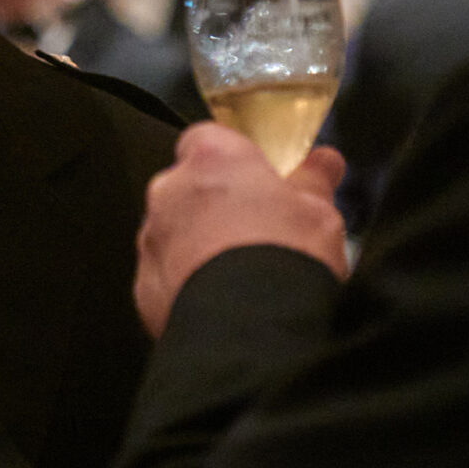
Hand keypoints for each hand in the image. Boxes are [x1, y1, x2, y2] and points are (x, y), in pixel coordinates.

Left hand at [134, 123, 347, 335]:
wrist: (253, 328)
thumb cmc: (287, 257)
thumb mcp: (318, 213)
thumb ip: (313, 181)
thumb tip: (324, 161)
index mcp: (212, 159)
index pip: (208, 138)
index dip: (232, 160)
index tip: (256, 180)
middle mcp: (170, 192)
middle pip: (187, 187)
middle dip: (213, 204)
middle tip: (254, 231)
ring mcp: (152, 240)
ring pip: (172, 232)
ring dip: (196, 244)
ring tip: (240, 274)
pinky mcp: (144, 287)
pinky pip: (164, 276)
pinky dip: (184, 284)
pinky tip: (220, 302)